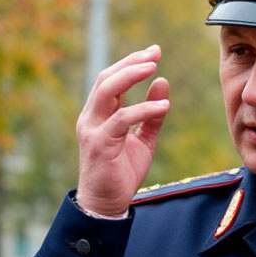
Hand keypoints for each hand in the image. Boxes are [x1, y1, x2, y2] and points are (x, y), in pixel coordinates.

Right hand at [75, 45, 170, 216]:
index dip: (131, 63)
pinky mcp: (100, 144)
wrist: (105, 204)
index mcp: (99, 114)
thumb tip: (162, 83)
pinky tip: (163, 107)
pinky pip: (121, 120)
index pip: (112, 79)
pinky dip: (142, 110)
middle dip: (131, 62)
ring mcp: (93, 130)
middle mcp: (92, 117)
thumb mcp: (142, 140)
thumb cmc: (121, 172)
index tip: (154, 52)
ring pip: (107, 91)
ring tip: (154, 68)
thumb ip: (151, 115)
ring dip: (131, 76)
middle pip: (107, 78)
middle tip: (155, 52)